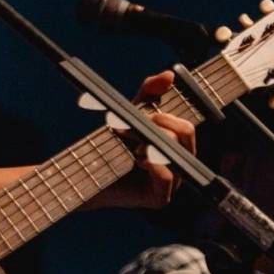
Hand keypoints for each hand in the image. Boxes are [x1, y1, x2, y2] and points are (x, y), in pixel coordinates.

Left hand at [91, 71, 197, 209]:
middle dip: (159, 123)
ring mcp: (173, 183)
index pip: (187, 123)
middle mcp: (180, 164)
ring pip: (176, 152)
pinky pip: (167, 176)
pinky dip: (152, 163)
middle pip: (186, 132)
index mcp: (177, 145)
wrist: (85, 176)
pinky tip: (137, 159)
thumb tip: (168, 75)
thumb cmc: (110, 146)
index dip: (169, 113)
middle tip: (133, 125)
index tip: (147, 111)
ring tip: (130, 143)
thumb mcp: (129, 114)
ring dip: (150, 141)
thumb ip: (148, 93)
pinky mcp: (160, 198)